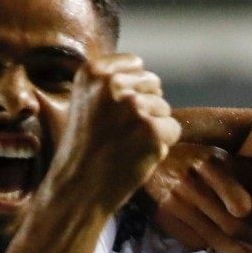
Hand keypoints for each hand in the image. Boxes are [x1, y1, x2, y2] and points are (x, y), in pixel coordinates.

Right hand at [47, 53, 181, 215]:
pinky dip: (162, 145)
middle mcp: (113, 83)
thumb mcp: (86, 101)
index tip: (113, 112)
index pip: (136, 65)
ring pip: (164, 108)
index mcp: (93, 72)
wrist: (78, 188)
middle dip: (145, 107)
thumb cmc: (84, 148)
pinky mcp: (152, 130)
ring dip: (152, 128)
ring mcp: (134, 106)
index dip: (132, 90)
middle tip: (119, 132)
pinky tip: (137, 155)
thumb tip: (150, 76)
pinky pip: (173, 129)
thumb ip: (112, 83)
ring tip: (125, 144)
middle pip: (154, 85)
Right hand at [144, 142, 251, 252]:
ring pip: (211, 238)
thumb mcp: (230, 163)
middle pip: (226, 224)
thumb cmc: (202, 162)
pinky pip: (191, 241)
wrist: (155, 160)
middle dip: (245, 246)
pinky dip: (207, 248)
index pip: (234, 198)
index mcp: (212, 165)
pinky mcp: (163, 216)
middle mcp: (192, 184)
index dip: (245, 211)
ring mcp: (175, 202)